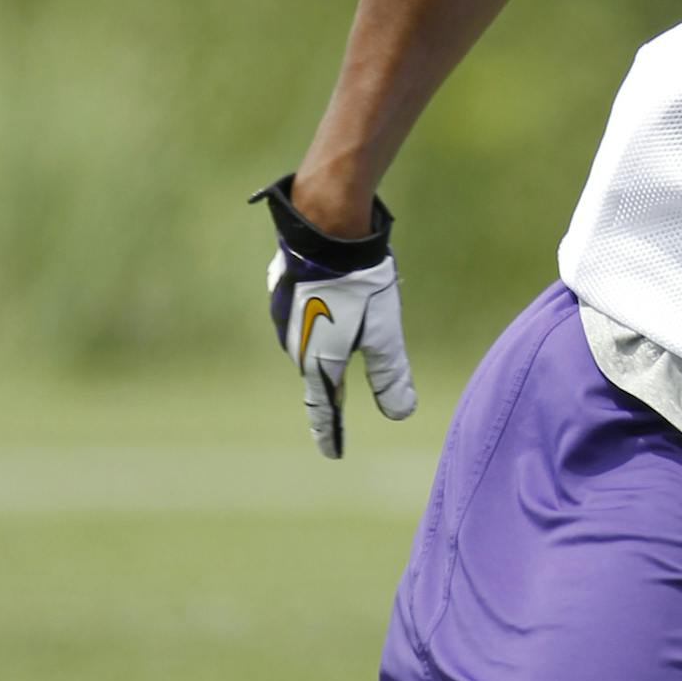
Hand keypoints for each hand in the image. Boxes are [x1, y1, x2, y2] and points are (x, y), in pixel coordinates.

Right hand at [252, 174, 416, 458]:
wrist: (324, 226)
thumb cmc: (359, 282)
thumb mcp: (384, 331)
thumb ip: (390, 374)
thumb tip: (401, 414)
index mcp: (319, 361)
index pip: (324, 409)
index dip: (330, 433)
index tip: (333, 453)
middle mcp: (294, 344)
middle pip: (316, 376)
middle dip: (328, 389)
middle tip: (338, 407)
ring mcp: (282, 316)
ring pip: (306, 344)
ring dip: (323, 348)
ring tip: (342, 348)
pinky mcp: (280, 291)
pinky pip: (300, 317)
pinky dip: (315, 320)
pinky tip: (328, 306)